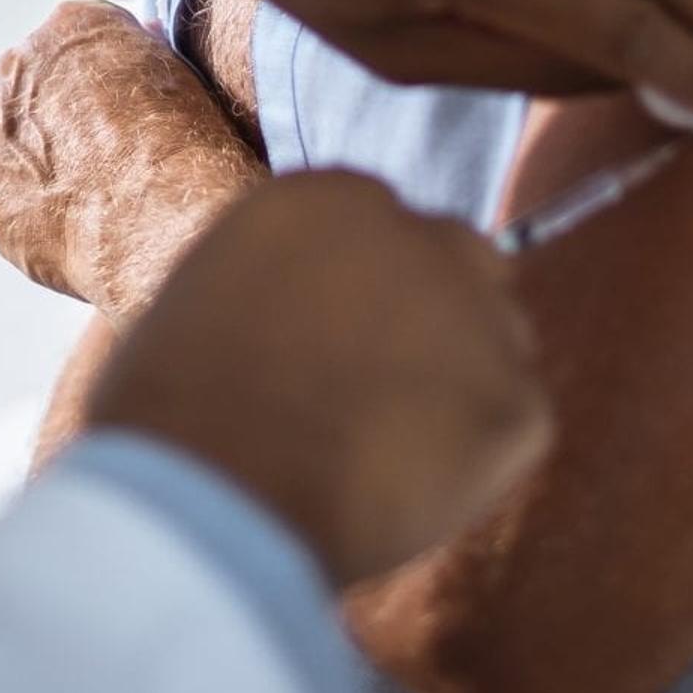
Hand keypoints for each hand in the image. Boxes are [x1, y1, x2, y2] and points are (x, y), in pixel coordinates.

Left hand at [0, 0, 266, 317]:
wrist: (153, 215)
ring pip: (16, 139)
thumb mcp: (178, 77)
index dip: (108, 80)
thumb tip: (144, 37)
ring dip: (45, 160)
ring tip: (93, 197)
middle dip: (66, 116)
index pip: (84, 42)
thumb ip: (144, 55)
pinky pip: (9, 192)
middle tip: (107, 156)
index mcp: (73, 24)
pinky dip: (35, 207)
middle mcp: (20, 63)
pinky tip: (74, 225)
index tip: (129, 112)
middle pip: (39, 85)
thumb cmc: (181, 143)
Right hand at [86, 171, 552, 589]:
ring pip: (500, 343)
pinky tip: (406, 489)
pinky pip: (514, 428)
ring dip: (464, 384)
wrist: (213, 496)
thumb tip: (292, 314)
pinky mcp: (517, 402)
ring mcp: (478, 315)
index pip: (384, 228)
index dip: (372, 291)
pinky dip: (476, 464)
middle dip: (442, 314)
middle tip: (392, 388)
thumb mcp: (206, 296)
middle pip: (465, 261)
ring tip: (391, 451)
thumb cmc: (175, 411)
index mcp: (331, 196)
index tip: (349, 341)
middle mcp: (418, 233)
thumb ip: (276, 282)